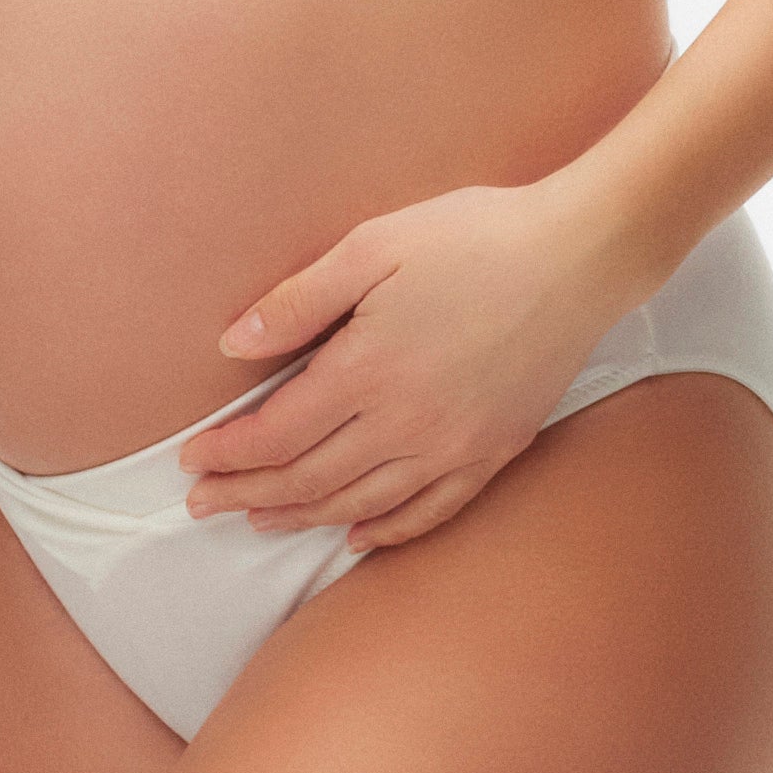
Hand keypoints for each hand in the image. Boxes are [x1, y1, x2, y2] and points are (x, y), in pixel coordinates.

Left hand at [175, 179, 636, 555]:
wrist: (582, 255)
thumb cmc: (476, 237)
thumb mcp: (373, 245)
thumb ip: (299, 301)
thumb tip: (233, 345)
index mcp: (368, 370)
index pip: (275, 435)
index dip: (226, 454)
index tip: (191, 461)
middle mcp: (407, 422)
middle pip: (307, 479)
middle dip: (247, 495)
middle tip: (204, 504)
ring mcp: (455, 445)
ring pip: (361, 504)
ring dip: (302, 517)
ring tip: (261, 519)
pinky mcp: (495, 451)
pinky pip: (430, 510)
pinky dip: (386, 530)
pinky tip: (357, 535)